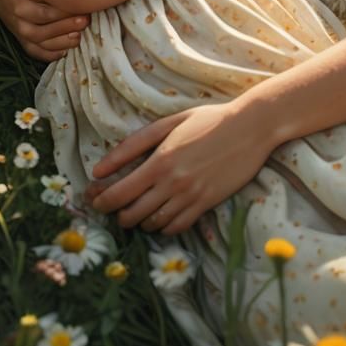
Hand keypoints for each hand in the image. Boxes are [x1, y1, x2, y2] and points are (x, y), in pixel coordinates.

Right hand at [0, 0, 88, 62]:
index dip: (66, 1)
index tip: (84, 1)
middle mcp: (16, 8)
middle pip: (44, 16)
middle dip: (67, 20)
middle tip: (86, 19)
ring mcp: (16, 25)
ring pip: (39, 36)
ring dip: (61, 39)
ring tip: (78, 35)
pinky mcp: (18, 37)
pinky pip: (32, 50)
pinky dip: (48, 54)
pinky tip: (64, 51)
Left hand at [84, 102, 272, 235]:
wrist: (250, 127)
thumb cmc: (208, 119)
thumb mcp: (169, 123)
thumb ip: (133, 144)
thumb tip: (100, 167)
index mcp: (160, 160)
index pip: (119, 192)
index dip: (102, 201)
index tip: (95, 200)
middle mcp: (173, 183)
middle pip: (132, 214)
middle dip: (119, 215)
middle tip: (117, 208)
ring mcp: (191, 196)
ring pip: (154, 223)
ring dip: (141, 221)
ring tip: (140, 211)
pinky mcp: (207, 204)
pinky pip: (178, 226)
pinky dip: (164, 226)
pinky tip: (162, 216)